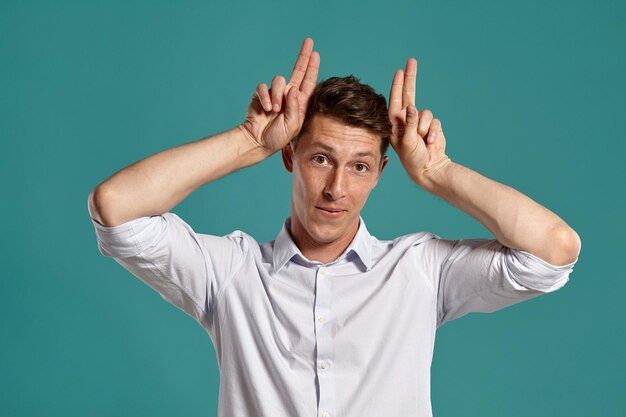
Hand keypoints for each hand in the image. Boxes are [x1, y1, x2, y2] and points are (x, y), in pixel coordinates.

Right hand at [240, 38, 319, 154]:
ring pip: (279, 80)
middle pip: (298, 70)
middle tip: (309, 41)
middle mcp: (288, 95)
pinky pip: (263, 87)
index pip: (308, 82)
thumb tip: (293, 88)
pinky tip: (266, 108)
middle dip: (303, 55)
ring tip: (274, 110)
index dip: (312, 68)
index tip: (316, 53)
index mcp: (299, 102)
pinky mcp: (261, 94)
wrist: (258, 140)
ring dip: (277, 95)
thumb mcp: (292, 126)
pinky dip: (265, 97)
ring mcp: (275, 93)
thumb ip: (295, 107)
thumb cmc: (278, 136)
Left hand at [388, 58, 449, 185]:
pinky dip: (434, 132)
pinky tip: (431, 143)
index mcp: (395, 123)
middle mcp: (406, 120)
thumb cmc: (413, 158)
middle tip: (411, 61)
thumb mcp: (408, 142)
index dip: (397, 85)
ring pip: (426, 113)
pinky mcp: (432, 126)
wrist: (429, 168)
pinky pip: (435, 122)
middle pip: (409, 94)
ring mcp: (419, 123)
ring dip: (426, 127)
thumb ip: (410, 124)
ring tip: (423, 141)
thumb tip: (411, 107)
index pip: (395, 100)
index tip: (399, 71)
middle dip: (411, 78)